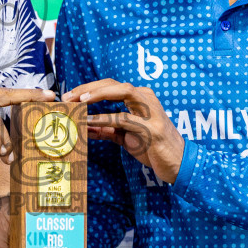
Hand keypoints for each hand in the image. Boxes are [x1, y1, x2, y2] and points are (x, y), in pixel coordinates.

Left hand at [63, 79, 184, 184]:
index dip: (89, 88)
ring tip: (78, 101)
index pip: (111, 85)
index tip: (70, 96)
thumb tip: (84, 127)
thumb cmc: (153, 148)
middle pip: (114, 84)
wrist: (178, 163)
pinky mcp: (152, 128)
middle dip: (89, 88)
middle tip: (69, 97)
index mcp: (140, 98)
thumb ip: (107, 129)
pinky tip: (89, 121)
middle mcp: (146, 99)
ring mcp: (151, 111)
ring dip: (97, 95)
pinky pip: (124, 119)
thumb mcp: (126, 136)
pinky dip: (104, 119)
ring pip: (122, 92)